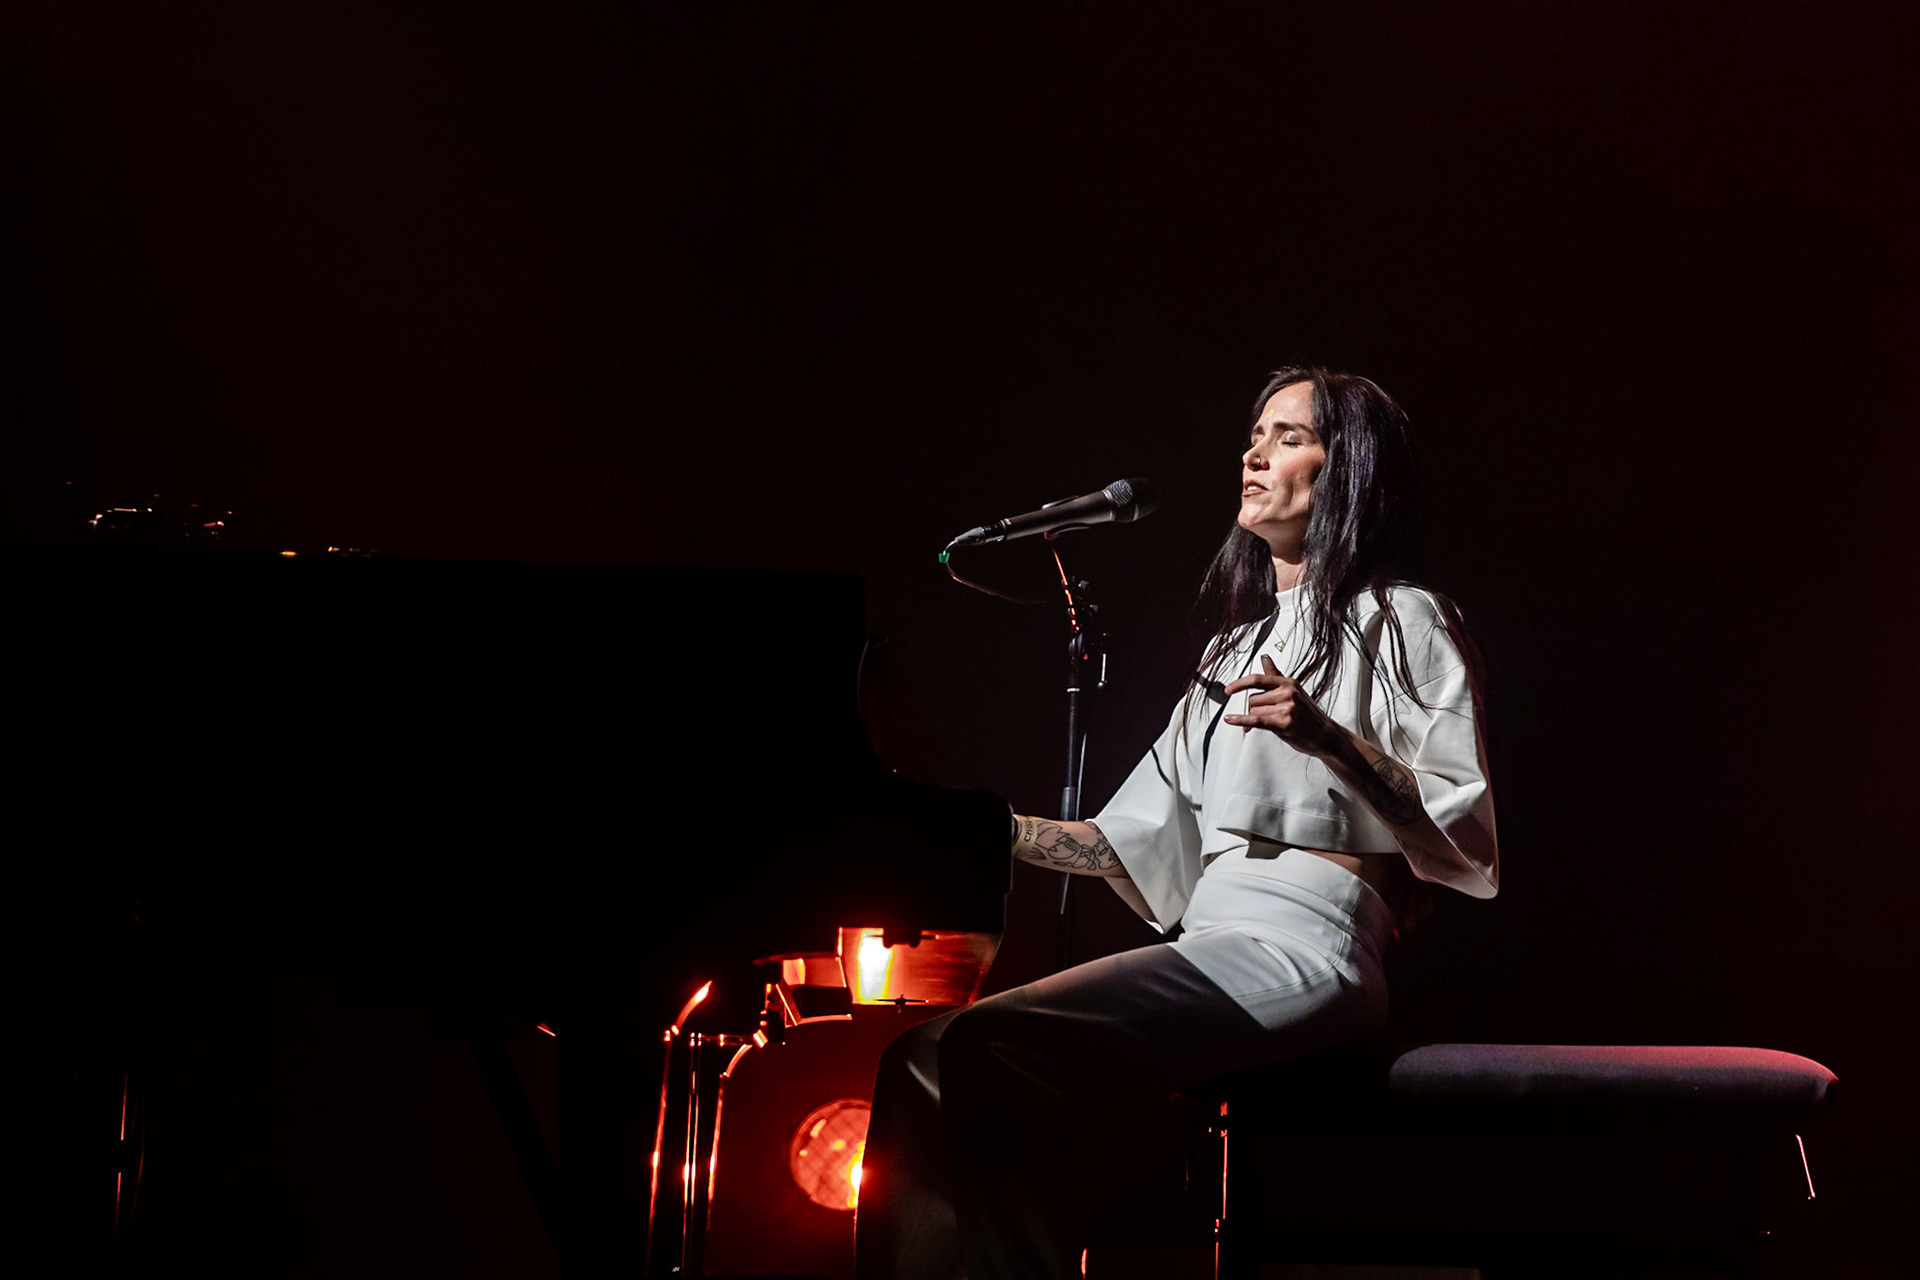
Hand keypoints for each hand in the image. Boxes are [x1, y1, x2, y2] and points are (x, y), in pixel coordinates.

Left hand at [1222, 655, 1350, 757]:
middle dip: (1253, 709)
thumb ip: (1275, 675)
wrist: (1326, 735)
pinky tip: (1230, 720)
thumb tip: (1264, 657)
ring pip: (1254, 711)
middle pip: (1253, 699)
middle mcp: (1287, 693)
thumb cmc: (1309, 714)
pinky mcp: (1284, 723)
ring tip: (1270, 724)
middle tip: (1265, 717)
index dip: (1240, 684)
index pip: (1258, 679)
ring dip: (1254, 720)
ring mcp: (1286, 708)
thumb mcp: (1294, 690)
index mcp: (1288, 683)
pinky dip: (1240, 720)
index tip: (1228, 689)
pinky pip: (1255, 720)